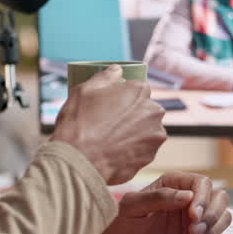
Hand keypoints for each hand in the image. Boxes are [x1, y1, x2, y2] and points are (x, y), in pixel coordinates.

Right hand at [50, 65, 166, 184]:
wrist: (78, 162)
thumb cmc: (79, 124)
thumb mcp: (84, 90)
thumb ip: (105, 77)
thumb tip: (117, 71)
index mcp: (139, 91)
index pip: (137, 88)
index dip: (123, 96)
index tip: (111, 105)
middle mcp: (153, 112)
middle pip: (144, 110)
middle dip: (131, 115)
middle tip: (108, 124)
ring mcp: (154, 136)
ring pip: (145, 130)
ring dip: (133, 133)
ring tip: (110, 140)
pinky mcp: (150, 157)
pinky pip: (142, 150)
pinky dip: (131, 151)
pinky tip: (113, 152)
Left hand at [95, 171, 231, 233]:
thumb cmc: (119, 223)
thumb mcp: (131, 206)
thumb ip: (158, 197)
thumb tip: (187, 195)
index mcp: (173, 185)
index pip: (203, 183)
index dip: (204, 198)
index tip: (194, 216)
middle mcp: (187, 201)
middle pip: (220, 199)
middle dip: (212, 217)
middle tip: (193, 232)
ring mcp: (191, 222)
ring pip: (222, 220)